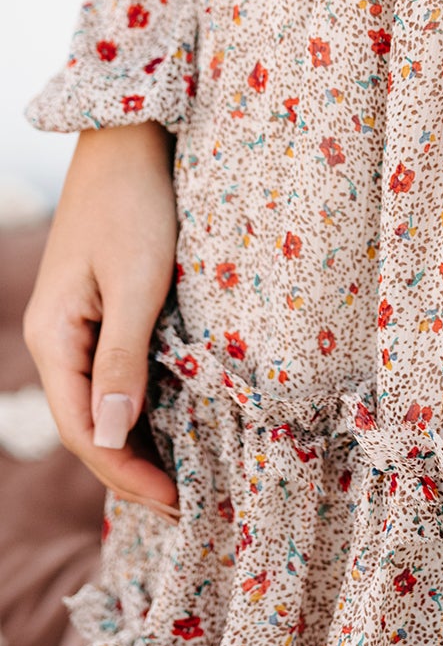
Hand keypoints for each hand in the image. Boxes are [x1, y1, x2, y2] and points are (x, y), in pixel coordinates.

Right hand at [23, 121, 179, 518]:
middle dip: (131, 472)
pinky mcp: (98, 310)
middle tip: (186, 506)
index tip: (176, 503)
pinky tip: (171, 423)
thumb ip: (123, 358)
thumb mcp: (137, 282)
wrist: (128, 139)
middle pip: (88, 426)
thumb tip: (111, 435)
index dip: (127, 475)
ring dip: (136, 443)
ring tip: (182, 479)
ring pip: (99, 404)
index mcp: (53, 338)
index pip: (85, 431)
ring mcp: (73, 325)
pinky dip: (138, 406)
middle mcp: (55, 339)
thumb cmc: (136, 203)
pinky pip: (112, 375)